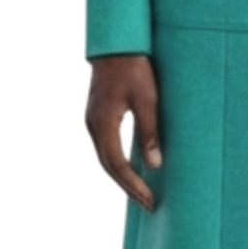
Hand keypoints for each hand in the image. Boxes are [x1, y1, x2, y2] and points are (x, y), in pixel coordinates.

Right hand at [86, 53, 161, 210]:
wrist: (116, 43)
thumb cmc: (134, 67)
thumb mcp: (147, 100)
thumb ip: (149, 133)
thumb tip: (154, 166)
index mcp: (102, 124)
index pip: (117, 164)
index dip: (134, 185)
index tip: (150, 200)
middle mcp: (93, 126)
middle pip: (108, 166)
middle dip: (128, 187)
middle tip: (149, 205)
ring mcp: (93, 121)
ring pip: (106, 158)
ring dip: (123, 177)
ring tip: (142, 193)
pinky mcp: (98, 116)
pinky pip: (107, 147)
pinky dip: (119, 163)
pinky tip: (133, 169)